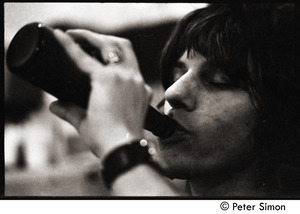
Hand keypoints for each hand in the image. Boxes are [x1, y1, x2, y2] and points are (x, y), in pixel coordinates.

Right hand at [49, 29, 151, 158]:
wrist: (125, 149)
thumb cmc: (103, 137)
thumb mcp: (81, 121)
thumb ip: (66, 109)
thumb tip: (54, 105)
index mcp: (106, 79)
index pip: (83, 56)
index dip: (69, 44)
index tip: (61, 34)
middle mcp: (124, 75)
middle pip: (110, 44)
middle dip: (93, 37)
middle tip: (79, 36)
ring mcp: (137, 81)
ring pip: (127, 51)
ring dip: (111, 45)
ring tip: (98, 47)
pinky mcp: (144, 90)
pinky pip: (135, 69)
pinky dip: (124, 64)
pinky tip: (115, 70)